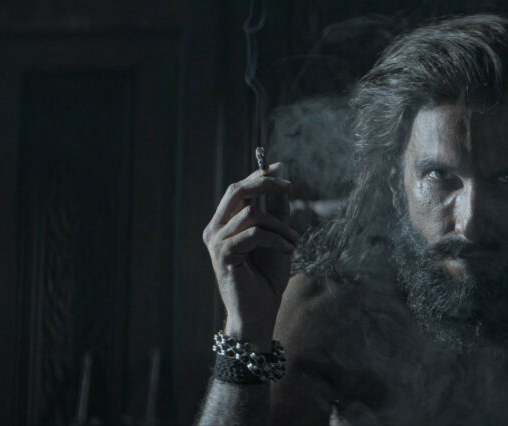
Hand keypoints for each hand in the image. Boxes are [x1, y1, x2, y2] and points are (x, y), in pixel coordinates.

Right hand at [203, 163, 300, 350]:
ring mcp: (216, 241)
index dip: (259, 175)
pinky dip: (276, 239)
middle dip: (265, 184)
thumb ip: (276, 211)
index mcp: (224, 223)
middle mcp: (214, 229)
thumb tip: (282, 183)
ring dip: (279, 226)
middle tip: (289, 186)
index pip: (238, 189)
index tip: (281, 166)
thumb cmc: (267, 276)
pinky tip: (287, 250)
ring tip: (292, 242)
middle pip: (237, 191)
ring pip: (251, 214)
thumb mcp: (277, 237)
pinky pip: (254, 233)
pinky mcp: (223, 254)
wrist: (260, 311)